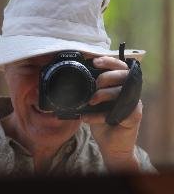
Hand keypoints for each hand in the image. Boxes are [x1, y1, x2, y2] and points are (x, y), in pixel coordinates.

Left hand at [82, 56, 141, 171]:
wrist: (110, 144)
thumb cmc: (102, 120)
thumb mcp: (95, 102)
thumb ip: (91, 90)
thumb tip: (74, 79)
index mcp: (121, 85)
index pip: (120, 67)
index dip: (109, 61)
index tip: (95, 62)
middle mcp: (129, 92)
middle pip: (124, 75)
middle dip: (107, 76)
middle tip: (96, 83)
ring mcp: (133, 104)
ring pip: (123, 91)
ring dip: (104, 94)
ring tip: (91, 101)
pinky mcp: (133, 118)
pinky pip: (118, 112)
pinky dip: (99, 116)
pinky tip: (86, 118)